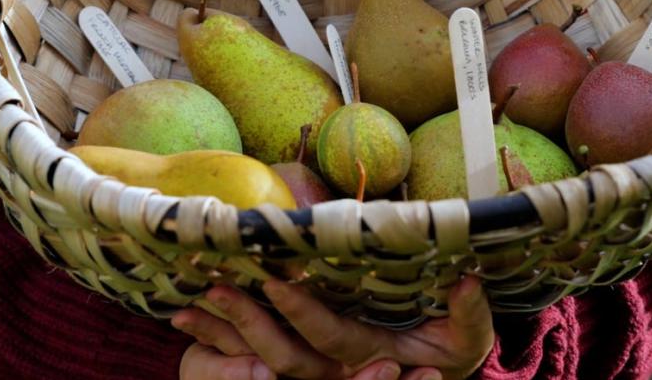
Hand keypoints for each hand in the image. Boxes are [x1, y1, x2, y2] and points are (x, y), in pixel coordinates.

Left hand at [172, 275, 493, 379]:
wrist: (434, 372)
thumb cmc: (453, 346)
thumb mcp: (468, 335)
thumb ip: (469, 312)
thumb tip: (466, 280)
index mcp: (373, 355)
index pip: (332, 339)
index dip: (303, 313)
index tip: (275, 280)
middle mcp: (335, 370)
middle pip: (281, 357)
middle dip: (246, 322)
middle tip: (215, 286)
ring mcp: (313, 371)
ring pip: (256, 362)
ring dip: (219, 335)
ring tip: (182, 308)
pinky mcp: (294, 365)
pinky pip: (245, 361)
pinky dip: (213, 344)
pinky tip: (183, 318)